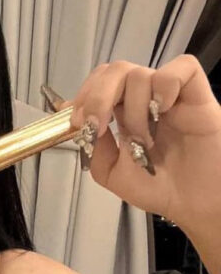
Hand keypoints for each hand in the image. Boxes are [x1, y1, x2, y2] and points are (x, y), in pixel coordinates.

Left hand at [58, 55, 220, 232]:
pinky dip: (165, 85)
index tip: (75, 120)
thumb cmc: (159, 189)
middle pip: (115, 71)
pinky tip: (163, 111)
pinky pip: (182, 68)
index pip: (100, 83)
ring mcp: (170, 97)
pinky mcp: (198, 96)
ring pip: (141, 74)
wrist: (195, 205)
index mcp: (123, 113)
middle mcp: (145, 100)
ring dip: (133, 109)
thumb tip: (80, 123)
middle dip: (97, 96)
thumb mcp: (111, 173)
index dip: (83, 95)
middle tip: (95, 125)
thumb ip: (93, 147)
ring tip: (144, 140)